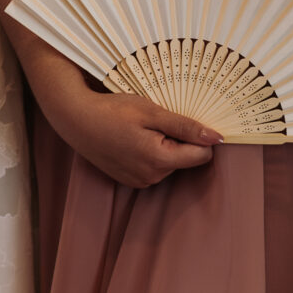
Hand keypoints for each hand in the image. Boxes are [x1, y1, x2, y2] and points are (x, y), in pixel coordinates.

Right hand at [41, 81, 219, 188]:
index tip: (185, 120)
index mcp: (160, 160)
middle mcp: (151, 177)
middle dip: (178, 140)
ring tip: (140, 129)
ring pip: (170, 164)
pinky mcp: (130, 180)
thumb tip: (216, 138)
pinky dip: (150, 153)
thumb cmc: (113, 111)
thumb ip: (186, 127)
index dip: (199, 136)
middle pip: (185, 160)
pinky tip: (132, 139)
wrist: (76, 120)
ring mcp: (139, 181)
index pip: (202, 155)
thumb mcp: (152, 112)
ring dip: (163, 146)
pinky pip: (153, 168)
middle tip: (155, 121)